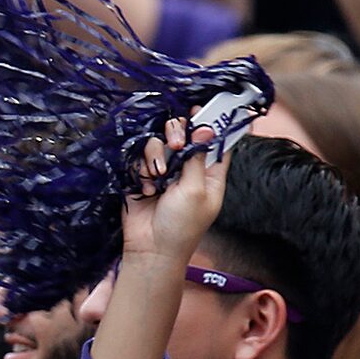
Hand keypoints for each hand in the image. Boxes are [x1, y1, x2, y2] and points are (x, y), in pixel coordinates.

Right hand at [118, 119, 230, 264]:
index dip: (213, 124)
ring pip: (159, 142)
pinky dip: (143, 169)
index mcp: (210, 174)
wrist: (151, 249)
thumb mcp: (197, 190)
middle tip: (174, 144)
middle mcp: (188, 169)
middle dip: (177, 134)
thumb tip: (205, 128)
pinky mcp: (144, 176)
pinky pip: (141, 156)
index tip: (205, 109)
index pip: (217, 142)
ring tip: (157, 176)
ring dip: (156, 155)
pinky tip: (147, 188)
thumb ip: (198, 157)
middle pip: (185, 134)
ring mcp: (165, 172)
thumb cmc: (181, 226)